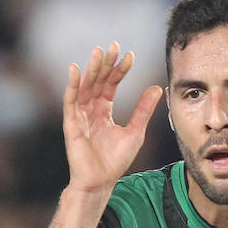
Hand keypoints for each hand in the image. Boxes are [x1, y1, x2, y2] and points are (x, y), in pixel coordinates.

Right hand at [63, 42, 162, 195]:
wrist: (101, 182)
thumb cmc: (115, 161)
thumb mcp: (135, 132)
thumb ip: (143, 110)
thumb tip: (157, 87)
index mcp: (104, 110)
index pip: (112, 84)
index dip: (120, 70)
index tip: (130, 56)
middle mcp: (90, 110)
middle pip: (98, 81)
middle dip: (106, 64)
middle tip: (114, 46)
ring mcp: (80, 115)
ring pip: (85, 87)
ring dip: (91, 69)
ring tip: (99, 52)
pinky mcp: (71, 124)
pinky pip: (70, 101)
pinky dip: (72, 85)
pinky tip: (75, 70)